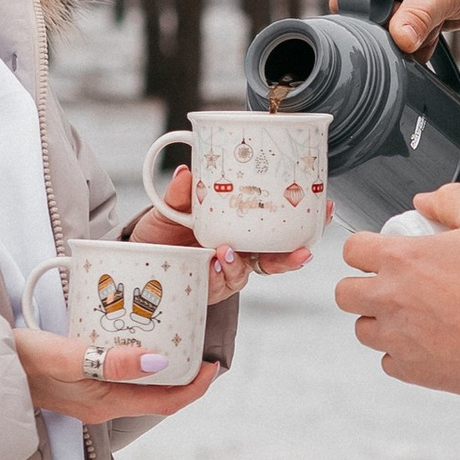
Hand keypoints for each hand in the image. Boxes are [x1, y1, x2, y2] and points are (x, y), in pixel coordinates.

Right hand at [12, 328, 224, 424]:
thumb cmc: (18, 361)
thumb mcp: (66, 356)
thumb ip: (112, 361)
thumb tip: (159, 361)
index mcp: (105, 405)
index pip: (165, 403)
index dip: (194, 386)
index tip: (211, 363)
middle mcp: (103, 405)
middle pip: (158, 394)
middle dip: (183, 373)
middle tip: (198, 341)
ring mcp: (91, 395)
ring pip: (140, 383)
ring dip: (161, 363)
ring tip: (174, 333)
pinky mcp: (80, 381)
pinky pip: (121, 372)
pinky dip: (136, 355)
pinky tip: (134, 332)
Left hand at [130, 163, 314, 298]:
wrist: (135, 254)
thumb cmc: (160, 230)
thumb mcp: (170, 206)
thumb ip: (179, 192)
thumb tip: (186, 172)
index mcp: (239, 227)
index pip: (278, 226)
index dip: (304, 221)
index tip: (325, 208)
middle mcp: (238, 251)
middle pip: (275, 258)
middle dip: (293, 256)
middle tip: (303, 251)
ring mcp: (224, 271)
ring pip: (247, 273)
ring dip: (244, 264)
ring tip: (229, 251)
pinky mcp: (208, 287)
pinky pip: (220, 284)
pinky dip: (219, 272)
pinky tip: (214, 260)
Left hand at [335, 184, 459, 395]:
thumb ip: (450, 201)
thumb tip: (426, 201)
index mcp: (401, 260)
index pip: (352, 250)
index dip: (364, 249)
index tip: (378, 254)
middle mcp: (390, 299)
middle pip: (345, 294)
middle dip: (361, 287)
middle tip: (388, 286)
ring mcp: (397, 337)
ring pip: (363, 330)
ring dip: (379, 322)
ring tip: (407, 317)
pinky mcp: (411, 369)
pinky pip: (388, 362)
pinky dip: (400, 353)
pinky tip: (423, 343)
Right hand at [338, 0, 459, 56]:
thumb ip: (415, 18)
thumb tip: (399, 42)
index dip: (368, 14)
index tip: (394, 22)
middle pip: (368, 15)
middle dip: (395, 28)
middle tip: (421, 23)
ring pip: (388, 28)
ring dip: (413, 35)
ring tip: (436, 21)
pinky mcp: (413, 2)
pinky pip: (406, 32)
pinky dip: (422, 38)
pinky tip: (440, 27)